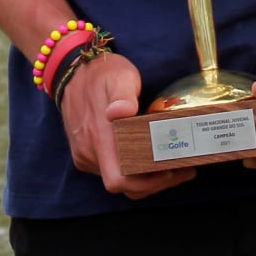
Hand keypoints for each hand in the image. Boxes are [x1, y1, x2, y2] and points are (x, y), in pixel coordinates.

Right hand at [58, 51, 195, 200]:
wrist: (72, 69)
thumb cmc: (101, 73)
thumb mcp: (119, 76)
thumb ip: (123, 95)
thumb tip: (121, 111)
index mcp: (99, 137)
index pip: (119, 180)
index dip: (146, 184)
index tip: (168, 170)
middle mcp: (89, 152)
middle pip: (125, 185)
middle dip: (154, 182)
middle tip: (182, 168)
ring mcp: (85, 154)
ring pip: (118, 179)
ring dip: (145, 177)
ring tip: (172, 164)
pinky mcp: (85, 152)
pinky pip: (110, 170)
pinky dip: (131, 170)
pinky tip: (149, 157)